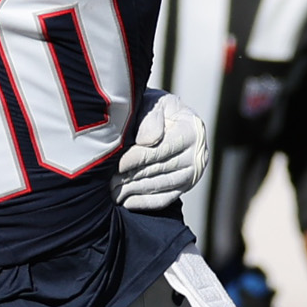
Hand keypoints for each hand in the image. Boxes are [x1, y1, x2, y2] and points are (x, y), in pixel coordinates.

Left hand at [110, 91, 207, 209]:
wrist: (170, 119)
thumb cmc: (156, 110)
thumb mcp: (154, 104)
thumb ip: (151, 118)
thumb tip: (147, 141)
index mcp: (191, 130)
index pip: (160, 149)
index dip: (136, 158)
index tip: (117, 164)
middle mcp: (198, 154)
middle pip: (159, 169)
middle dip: (131, 176)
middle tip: (108, 182)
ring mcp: (194, 173)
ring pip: (160, 185)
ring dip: (134, 190)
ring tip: (112, 191)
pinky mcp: (187, 186)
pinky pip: (166, 198)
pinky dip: (145, 202)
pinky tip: (126, 202)